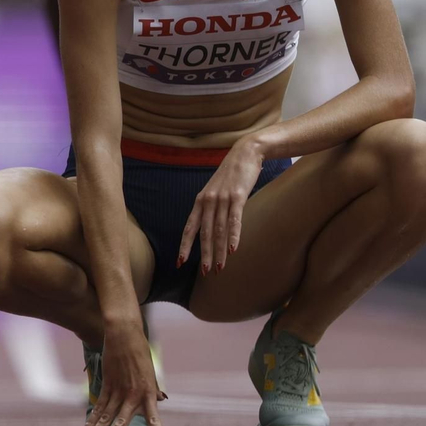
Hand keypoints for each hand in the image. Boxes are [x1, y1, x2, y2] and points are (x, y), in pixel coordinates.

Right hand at [80, 321, 164, 425]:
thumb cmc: (140, 352)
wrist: (124, 333)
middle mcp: (133, 394)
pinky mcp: (107, 384)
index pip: (153, 416)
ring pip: (105, 415)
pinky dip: (91, 419)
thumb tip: (161, 399)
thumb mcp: (151, 372)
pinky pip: (98, 405)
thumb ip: (153, 389)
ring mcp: (118, 389)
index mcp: (149, 392)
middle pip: (120, 420)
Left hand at [179, 138, 264, 275]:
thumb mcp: (215, 190)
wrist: (245, 153)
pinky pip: (234, 220)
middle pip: (204, 233)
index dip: (184, 246)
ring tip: (219, 268)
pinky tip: (233, 250)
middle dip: (204, 254)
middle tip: (205, 273)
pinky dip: (233, 236)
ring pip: (218, 230)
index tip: (180, 262)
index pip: (189, 227)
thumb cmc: (231, 174)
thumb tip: (210, 227)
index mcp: (200, 201)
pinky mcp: (238, 196)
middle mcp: (208, 201)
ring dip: (218, 251)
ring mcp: (222, 199)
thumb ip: (211, 207)